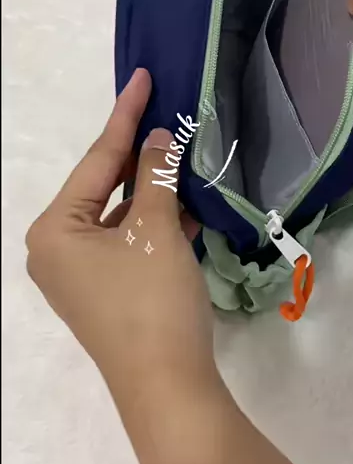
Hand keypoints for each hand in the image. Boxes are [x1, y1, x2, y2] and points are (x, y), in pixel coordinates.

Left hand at [25, 68, 212, 398]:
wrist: (168, 386)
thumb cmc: (151, 299)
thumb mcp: (156, 227)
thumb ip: (156, 175)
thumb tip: (159, 137)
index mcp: (53, 229)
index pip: (96, 159)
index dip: (124, 115)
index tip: (142, 77)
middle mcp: (56, 248)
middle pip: (104, 186)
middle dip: (139, 155)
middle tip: (165, 113)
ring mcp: (80, 273)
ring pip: (120, 215)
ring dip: (154, 191)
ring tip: (183, 154)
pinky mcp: (105, 290)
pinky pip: (128, 242)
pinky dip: (156, 224)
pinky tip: (188, 205)